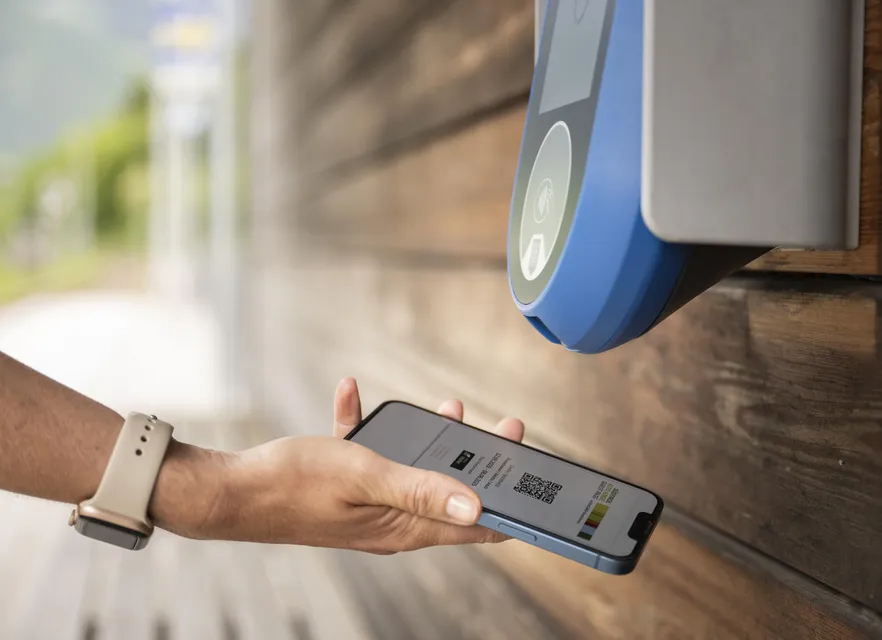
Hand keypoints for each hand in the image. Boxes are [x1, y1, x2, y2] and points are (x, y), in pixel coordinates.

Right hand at [152, 379, 525, 553]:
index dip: (510, 508)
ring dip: (430, 439)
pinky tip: (352, 394)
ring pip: (414, 469)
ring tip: (445, 408)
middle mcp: (391, 519)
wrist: (229, 490)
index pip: (473, 526)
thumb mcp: (364, 478)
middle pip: (450, 491)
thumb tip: (476, 506)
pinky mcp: (344, 483)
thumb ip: (420, 489)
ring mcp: (368, 501)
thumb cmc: (292, 485)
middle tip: (500, 427)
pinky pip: (368, 451)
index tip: (537, 483)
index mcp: (402, 527)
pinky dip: (370, 424)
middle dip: (478, 459)